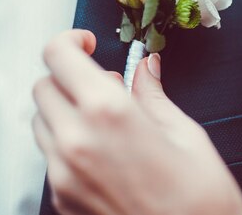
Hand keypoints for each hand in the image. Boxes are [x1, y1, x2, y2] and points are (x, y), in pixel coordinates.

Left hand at [33, 30, 241, 214]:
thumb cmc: (201, 201)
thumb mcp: (185, 134)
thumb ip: (153, 95)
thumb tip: (146, 69)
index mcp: (109, 113)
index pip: (59, 56)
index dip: (69, 41)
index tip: (86, 44)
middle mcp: (77, 142)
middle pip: (43, 87)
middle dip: (67, 77)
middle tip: (102, 85)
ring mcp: (63, 176)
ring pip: (40, 122)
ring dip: (63, 110)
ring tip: (102, 121)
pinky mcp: (62, 201)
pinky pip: (49, 157)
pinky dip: (66, 143)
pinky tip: (100, 152)